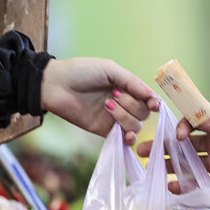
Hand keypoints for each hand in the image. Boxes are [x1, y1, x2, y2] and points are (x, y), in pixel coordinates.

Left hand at [40, 58, 159, 144]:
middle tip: (114, 95)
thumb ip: (132, 82)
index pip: (148, 99)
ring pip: (135, 125)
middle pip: (143, 113)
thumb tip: (152, 96)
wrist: (56, 85)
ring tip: (107, 105)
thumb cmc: (81, 72)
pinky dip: (129, 139)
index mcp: (126, 87)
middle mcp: (123, 103)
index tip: (153, 104)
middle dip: (132, 105)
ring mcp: (114, 118)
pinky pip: (124, 140)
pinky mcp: (104, 131)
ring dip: (125, 116)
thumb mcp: (110, 69)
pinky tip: (125, 135)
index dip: (153, 103)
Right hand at [137, 109, 209, 196]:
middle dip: (163, 147)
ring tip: (152, 171)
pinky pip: (199, 185)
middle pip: (183, 146)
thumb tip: (195, 121)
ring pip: (187, 165)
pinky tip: (172, 188)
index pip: (191, 125)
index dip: (179, 129)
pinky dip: (184, 187)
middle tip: (141, 150)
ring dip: (169, 167)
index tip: (176, 136)